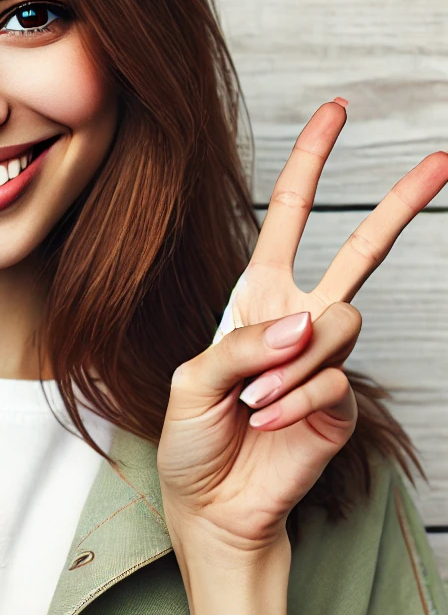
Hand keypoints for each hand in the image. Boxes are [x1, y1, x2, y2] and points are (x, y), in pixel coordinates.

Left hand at [158, 100, 447, 556]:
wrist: (212, 504)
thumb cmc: (192, 440)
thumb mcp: (191, 382)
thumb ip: (240, 346)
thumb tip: (308, 321)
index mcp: (256, 302)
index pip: (288, 222)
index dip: (309, 165)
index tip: (334, 111)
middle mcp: (297, 322)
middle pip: (361, 253)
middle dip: (400, 205)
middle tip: (442, 159)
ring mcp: (324, 361)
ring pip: (340, 325)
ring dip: (290, 364)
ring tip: (253, 403)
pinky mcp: (342, 403)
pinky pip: (333, 381)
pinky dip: (295, 402)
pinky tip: (268, 423)